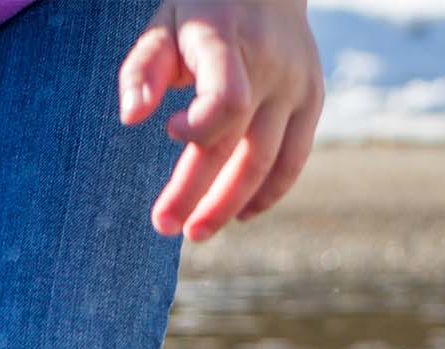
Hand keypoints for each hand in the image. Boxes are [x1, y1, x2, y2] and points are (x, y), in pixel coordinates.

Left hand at [117, 0, 323, 240]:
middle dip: (199, 193)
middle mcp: (270, 66)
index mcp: (228, 41)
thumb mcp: (162, 24)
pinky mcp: (313, 100)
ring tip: (197, 231)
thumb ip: (142, 69)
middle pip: (239, 147)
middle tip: (166, 225)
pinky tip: (241, 213)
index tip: (168, 130)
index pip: (227, 99)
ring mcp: (297, 86)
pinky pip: (294, 158)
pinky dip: (269, 192)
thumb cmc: (200, 9)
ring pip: (267, 163)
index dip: (198, 128)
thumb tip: (131, 118)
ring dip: (231, 205)